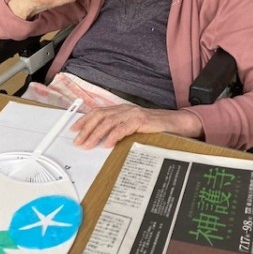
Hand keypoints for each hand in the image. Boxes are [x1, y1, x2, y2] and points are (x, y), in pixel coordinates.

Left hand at [70, 104, 202, 148]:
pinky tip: (107, 144)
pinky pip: (123, 128)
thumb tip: (103, 140)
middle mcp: (126, 109)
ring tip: (88, 144)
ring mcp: (133, 114)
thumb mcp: (135, 128)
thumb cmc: (157, 128)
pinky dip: (114, 135)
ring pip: (108, 122)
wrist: (178, 123)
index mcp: (122, 110)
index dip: (84, 120)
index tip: (74, 129)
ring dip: (96, 134)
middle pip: (100, 116)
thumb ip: (121, 129)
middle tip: (77, 141)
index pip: (99, 112)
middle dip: (86, 128)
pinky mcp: (141, 121)